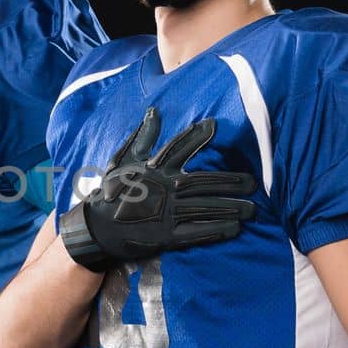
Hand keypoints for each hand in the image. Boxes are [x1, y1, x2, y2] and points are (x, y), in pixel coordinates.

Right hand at [58, 110, 256, 270]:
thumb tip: (154, 112)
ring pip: (203, 208)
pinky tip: (234, 228)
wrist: (95, 229)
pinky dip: (215, 230)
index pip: (176, 149)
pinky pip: (195, 233)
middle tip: (252, 183)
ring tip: (252, 209)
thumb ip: (142, 138)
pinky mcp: (165, 236)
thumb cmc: (111, 193)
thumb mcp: (122, 162)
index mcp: (153, 170)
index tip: (213, 126)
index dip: (194, 137)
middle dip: (228, 182)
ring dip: (229, 208)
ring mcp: (165, 214)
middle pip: (201, 183)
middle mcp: (163, 190)